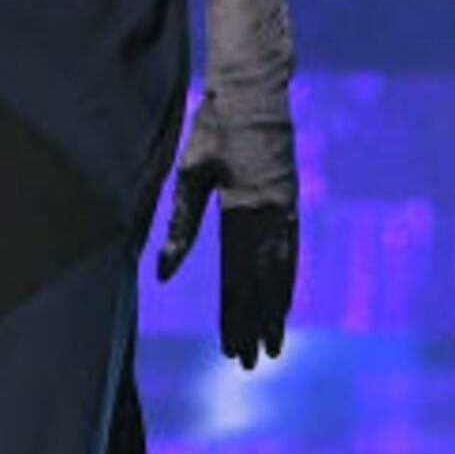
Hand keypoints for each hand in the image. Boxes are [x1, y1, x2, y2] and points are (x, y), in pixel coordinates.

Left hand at [154, 90, 298, 368]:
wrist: (256, 91)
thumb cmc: (214, 128)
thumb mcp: (190, 173)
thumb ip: (179, 226)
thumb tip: (161, 273)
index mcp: (241, 213)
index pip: (235, 280)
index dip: (233, 317)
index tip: (231, 349)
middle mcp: (270, 218)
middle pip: (261, 285)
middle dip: (255, 325)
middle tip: (251, 362)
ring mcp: (286, 210)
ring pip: (282, 273)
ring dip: (276, 312)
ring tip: (274, 345)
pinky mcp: (292, 201)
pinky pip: (293, 252)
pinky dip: (289, 282)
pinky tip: (285, 300)